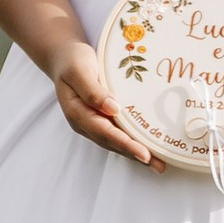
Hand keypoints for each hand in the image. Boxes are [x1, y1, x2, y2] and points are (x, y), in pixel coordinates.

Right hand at [49, 37, 166, 168]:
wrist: (64, 56)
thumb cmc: (72, 61)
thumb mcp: (78, 71)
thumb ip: (92, 91)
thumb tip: (113, 108)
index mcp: (78, 113)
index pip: (105, 132)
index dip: (125, 144)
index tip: (144, 154)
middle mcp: (86, 123)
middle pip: (113, 143)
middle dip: (135, 155)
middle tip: (159, 165)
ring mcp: (94, 122)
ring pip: (117, 142)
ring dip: (137, 153)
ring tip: (159, 164)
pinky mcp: (102, 119)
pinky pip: (119, 134)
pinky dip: (133, 143)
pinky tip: (149, 148)